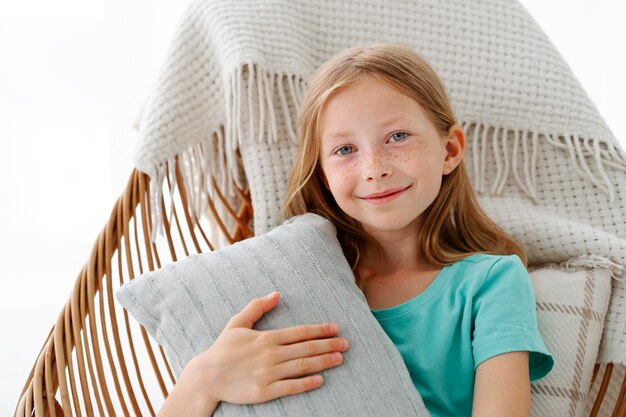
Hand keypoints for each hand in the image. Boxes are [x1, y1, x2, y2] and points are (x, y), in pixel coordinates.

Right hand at [183, 291, 348, 405]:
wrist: (206, 377)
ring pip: (302, 366)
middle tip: (346, 343)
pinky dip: (306, 383)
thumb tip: (276, 294)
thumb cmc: (222, 349)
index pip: (299, 332)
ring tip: (340, 358)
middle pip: (306, 348)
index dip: (319, 330)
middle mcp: (270, 354)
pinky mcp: (264, 391)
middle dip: (328, 345)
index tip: (335, 328)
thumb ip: (257, 307)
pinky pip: (290, 386)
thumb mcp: (237, 323)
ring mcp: (268, 373)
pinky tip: (320, 380)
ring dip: (323, 362)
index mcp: (266, 338)